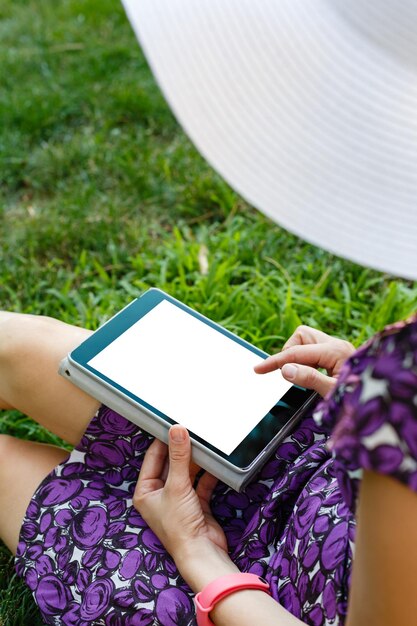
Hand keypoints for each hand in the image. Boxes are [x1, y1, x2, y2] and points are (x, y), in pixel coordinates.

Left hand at [133, 425, 227, 567]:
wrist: (201, 553)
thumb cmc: (179, 527)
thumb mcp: (177, 486)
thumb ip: (178, 456)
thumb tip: (176, 430)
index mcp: (145, 492)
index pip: (153, 458)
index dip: (163, 441)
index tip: (173, 424)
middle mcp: (159, 495)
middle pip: (171, 464)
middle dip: (181, 450)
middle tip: (191, 431)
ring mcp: (178, 499)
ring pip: (187, 472)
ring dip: (196, 461)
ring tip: (204, 444)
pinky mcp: (196, 504)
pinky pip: (201, 483)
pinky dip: (208, 474)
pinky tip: (215, 463)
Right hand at [254, 325, 354, 396]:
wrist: (380, 398)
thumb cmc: (360, 397)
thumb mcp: (333, 392)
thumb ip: (309, 379)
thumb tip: (286, 369)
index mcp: (336, 351)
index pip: (297, 352)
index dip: (275, 362)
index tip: (258, 369)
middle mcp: (336, 344)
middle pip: (301, 336)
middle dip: (290, 352)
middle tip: (291, 374)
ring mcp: (337, 347)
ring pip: (306, 339)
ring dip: (298, 354)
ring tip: (303, 375)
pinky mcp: (336, 352)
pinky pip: (313, 348)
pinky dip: (306, 358)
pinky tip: (311, 373)